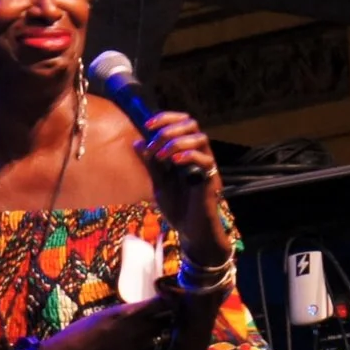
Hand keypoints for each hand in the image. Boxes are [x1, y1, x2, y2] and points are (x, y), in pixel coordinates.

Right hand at [21, 297, 175, 349]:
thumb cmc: (77, 333)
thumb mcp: (102, 316)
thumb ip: (124, 314)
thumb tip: (140, 311)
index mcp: (127, 314)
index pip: (161, 304)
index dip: (171, 301)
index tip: (175, 300)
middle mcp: (137, 331)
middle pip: (164, 323)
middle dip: (165, 321)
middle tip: (164, 320)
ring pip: (156, 342)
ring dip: (153, 340)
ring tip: (140, 340)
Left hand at [137, 110, 224, 259]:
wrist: (190, 230)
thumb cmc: (177, 207)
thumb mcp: (159, 183)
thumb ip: (151, 164)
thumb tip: (138, 142)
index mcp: (185, 152)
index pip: (181, 124)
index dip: (165, 119)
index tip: (147, 125)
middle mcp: (198, 155)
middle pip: (192, 124)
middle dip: (170, 128)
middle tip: (154, 142)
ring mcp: (206, 166)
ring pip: (200, 138)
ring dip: (177, 141)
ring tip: (162, 155)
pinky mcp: (211, 178)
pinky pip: (205, 159)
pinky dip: (188, 155)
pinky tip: (174, 161)